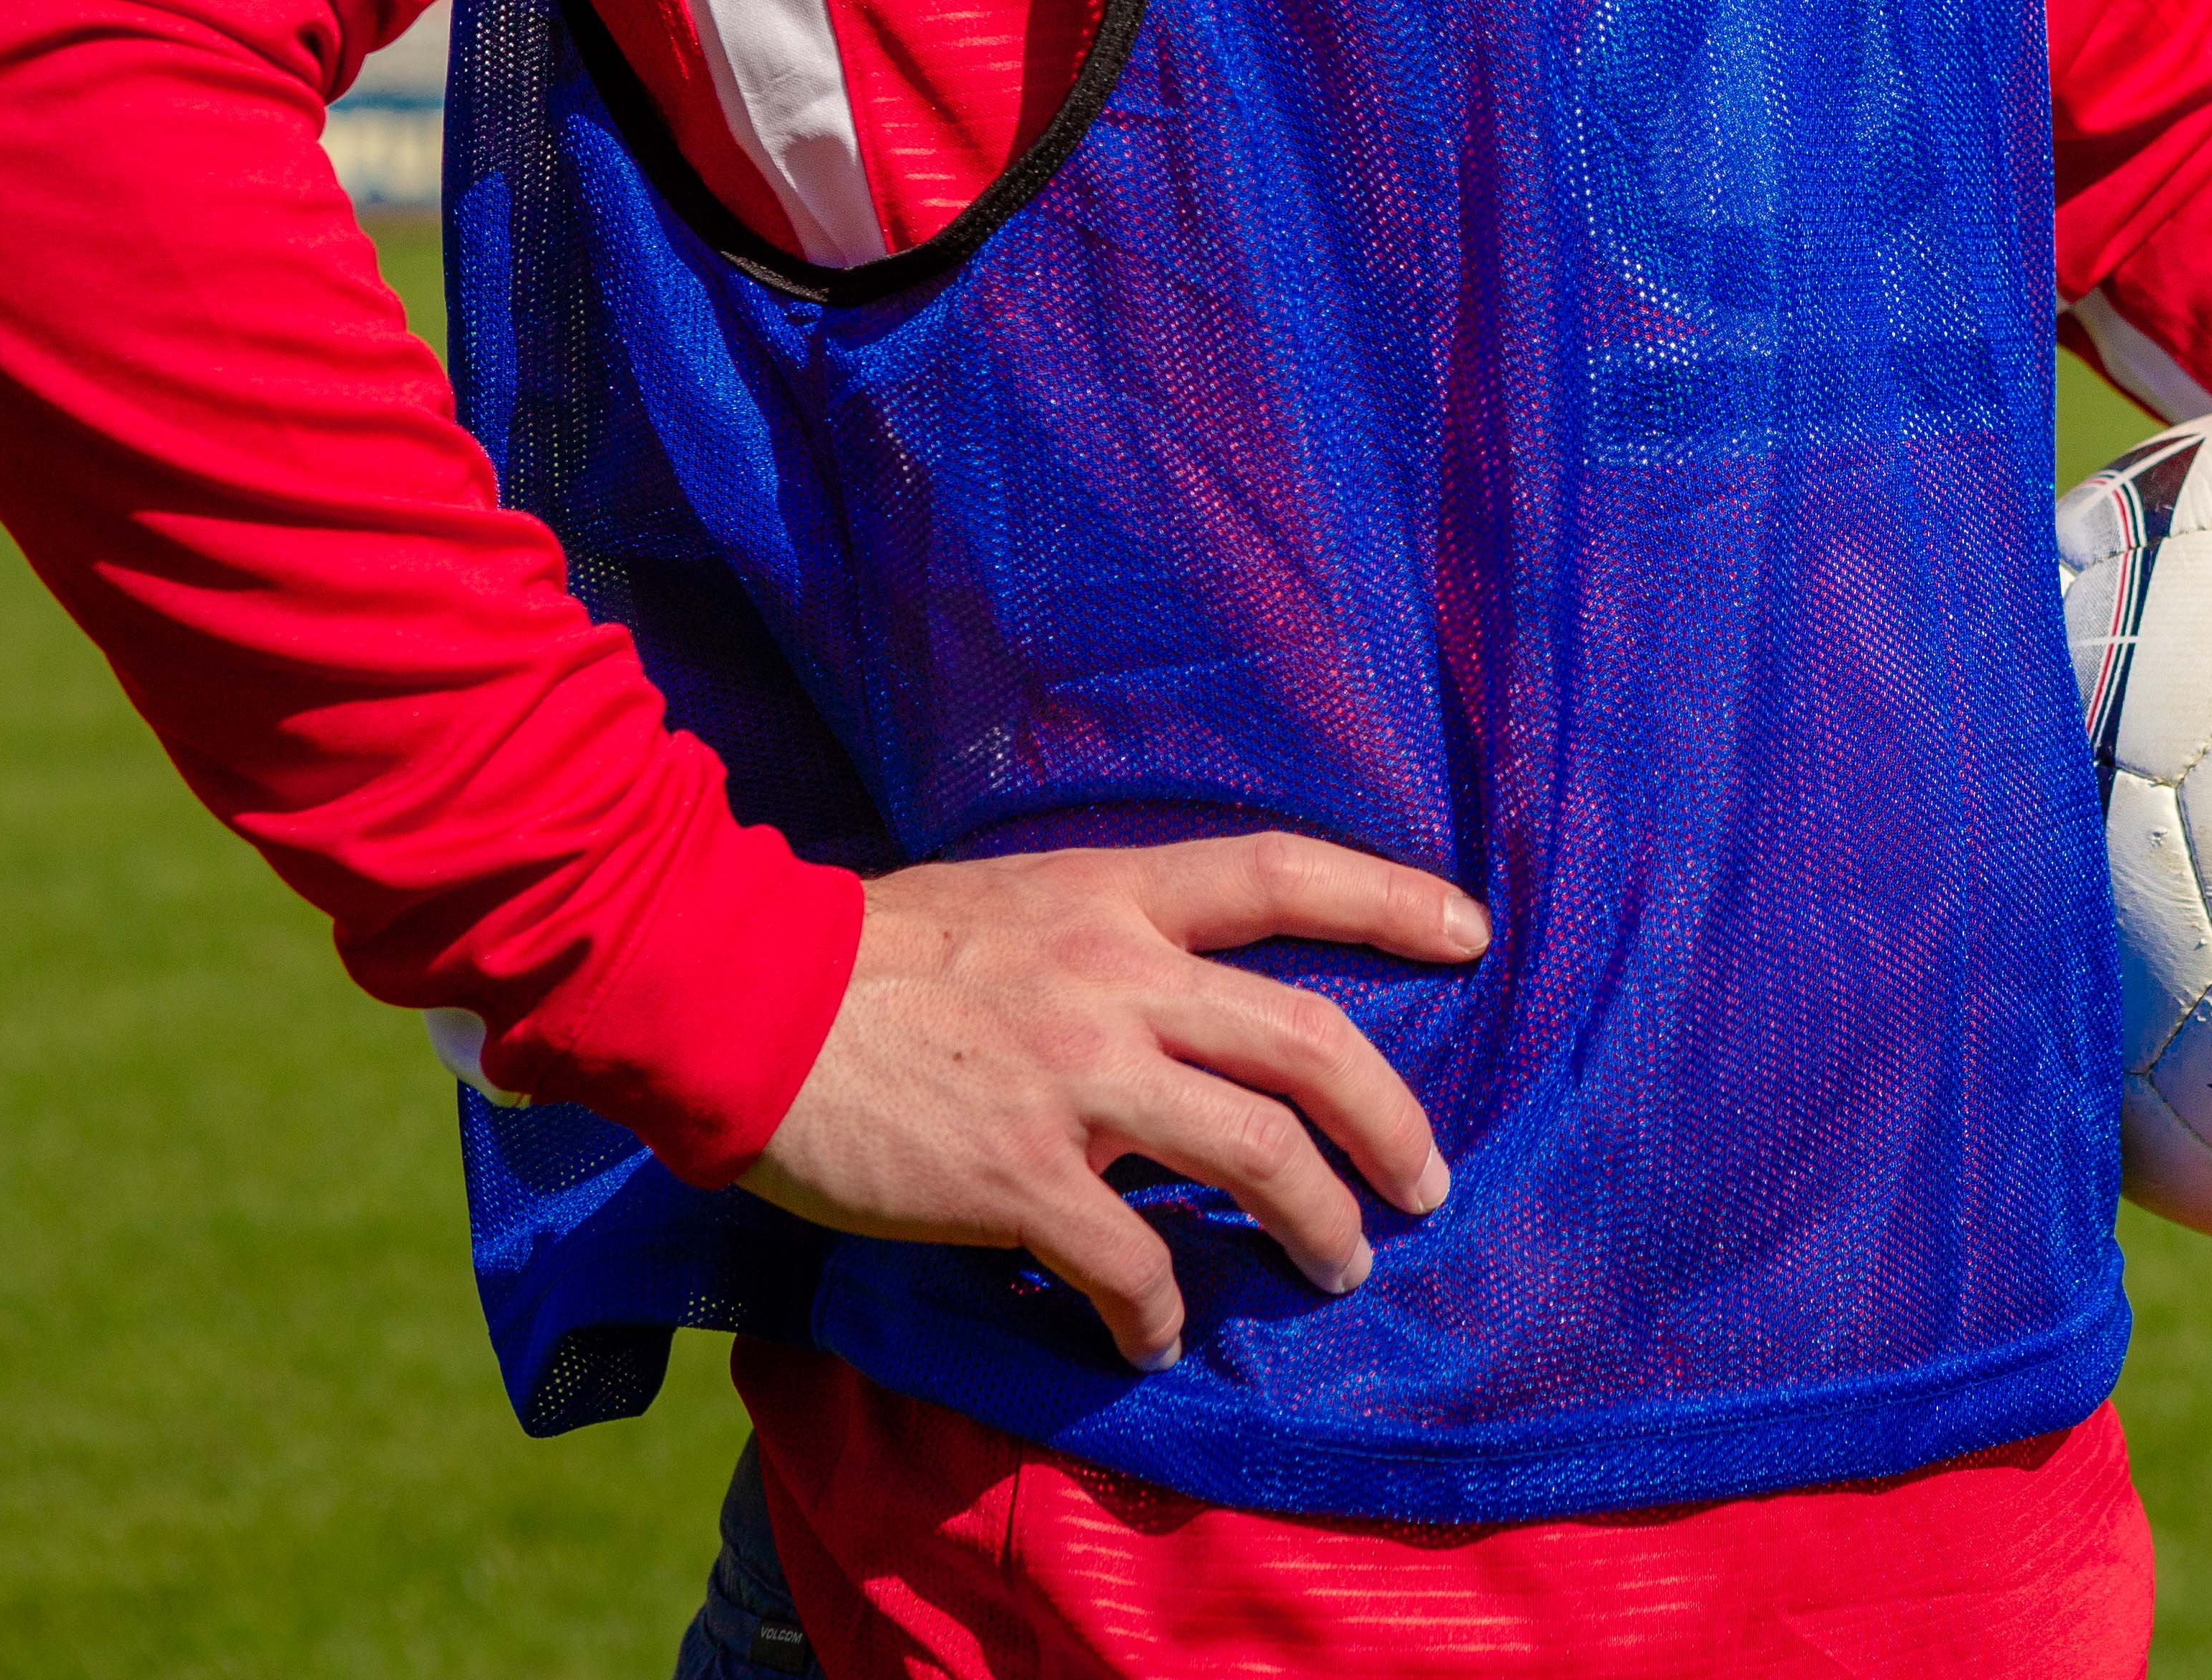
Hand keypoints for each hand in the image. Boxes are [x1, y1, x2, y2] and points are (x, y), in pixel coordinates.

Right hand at [742, 835, 1486, 1367]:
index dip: (1389, 898)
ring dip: (1315, 1225)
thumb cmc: (867, 951)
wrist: (739, 997)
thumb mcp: (1009, 902)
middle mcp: (1113, 978)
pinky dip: (1156, 1312)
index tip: (1472, 930)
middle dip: (1390, 1120)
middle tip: (1425, 1182)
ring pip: (1254, 1157)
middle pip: (1307, 1042)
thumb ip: (1099, 940)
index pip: (1280, 872)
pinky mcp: (1018, 1176)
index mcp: (1111, 896)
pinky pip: (1128, 1262)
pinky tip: (1153, 1339)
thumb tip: (1172, 1003)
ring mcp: (1074, 1079)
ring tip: (1336, 1267)